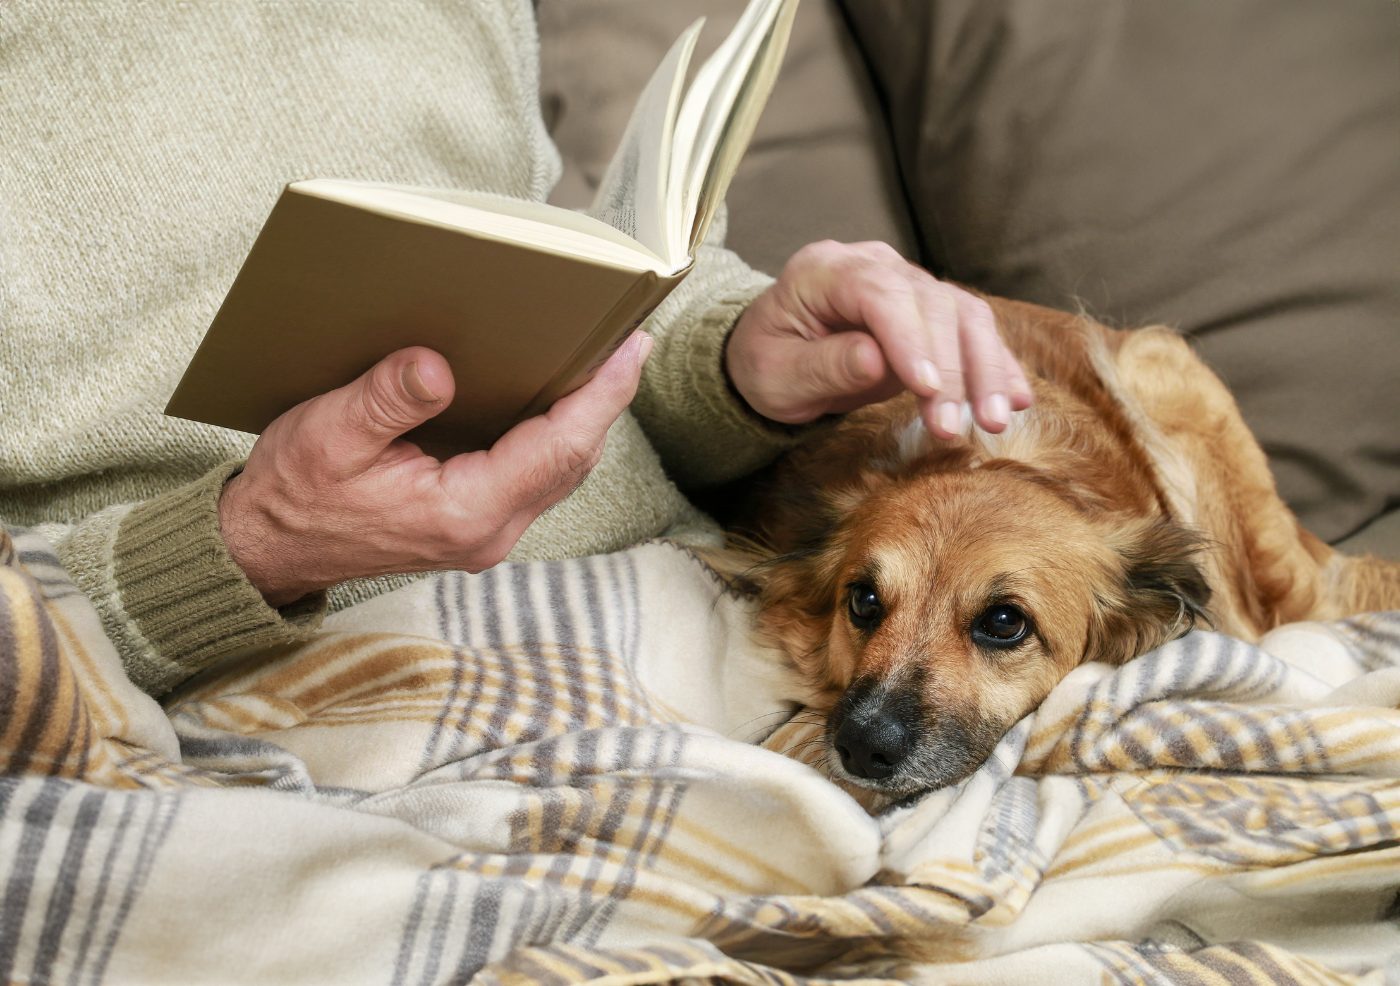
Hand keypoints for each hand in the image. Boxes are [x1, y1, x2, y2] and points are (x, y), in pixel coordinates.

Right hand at [218, 332, 651, 605]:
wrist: (269, 551)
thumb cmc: (296, 494)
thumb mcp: (329, 434)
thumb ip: (388, 400)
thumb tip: (438, 367)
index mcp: (463, 512)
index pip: (557, 448)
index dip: (601, 397)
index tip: (631, 350)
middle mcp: (489, 531)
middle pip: (572, 460)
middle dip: (605, 400)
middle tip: (628, 340)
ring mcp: (487, 532)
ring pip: (560, 471)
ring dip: (585, 418)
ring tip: (605, 361)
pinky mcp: (477, 524)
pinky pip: (536, 475)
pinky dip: (555, 434)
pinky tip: (554, 398)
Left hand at [725, 240, 1032, 437]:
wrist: (774, 354)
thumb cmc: (767, 363)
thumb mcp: (776, 375)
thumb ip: (823, 365)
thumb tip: (876, 360)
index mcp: (824, 270)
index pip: (879, 294)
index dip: (909, 339)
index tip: (927, 389)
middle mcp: (873, 265)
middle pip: (930, 304)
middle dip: (952, 368)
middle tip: (958, 427)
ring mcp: (907, 283)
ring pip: (962, 314)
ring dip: (985, 369)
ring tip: (994, 421)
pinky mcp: (930, 310)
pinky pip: (973, 330)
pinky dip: (996, 365)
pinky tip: (1015, 401)